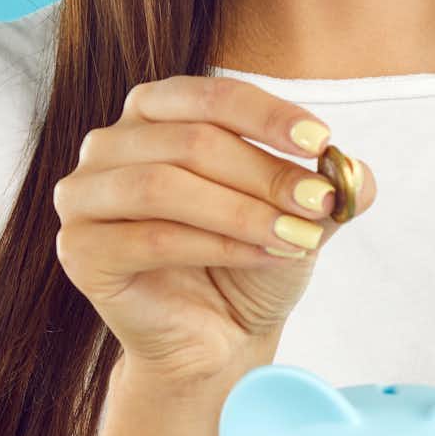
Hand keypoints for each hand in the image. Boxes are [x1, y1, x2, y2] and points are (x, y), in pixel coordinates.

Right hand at [53, 76, 376, 392]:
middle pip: (190, 141)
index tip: (321, 142)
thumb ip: (328, 184)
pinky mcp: (80, 250)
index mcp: (155, 113)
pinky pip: (151, 238)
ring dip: (241, 211)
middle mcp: (109, 144)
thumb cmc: (249, 261)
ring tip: (296, 236)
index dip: (269, 115)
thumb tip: (354, 169)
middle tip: (318, 203)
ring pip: (163, 186)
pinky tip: (262, 256)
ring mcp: (83, 197)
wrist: (218, 338)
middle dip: (263, 172)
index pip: (212, 97)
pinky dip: (215, 246)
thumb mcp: (299, 214)